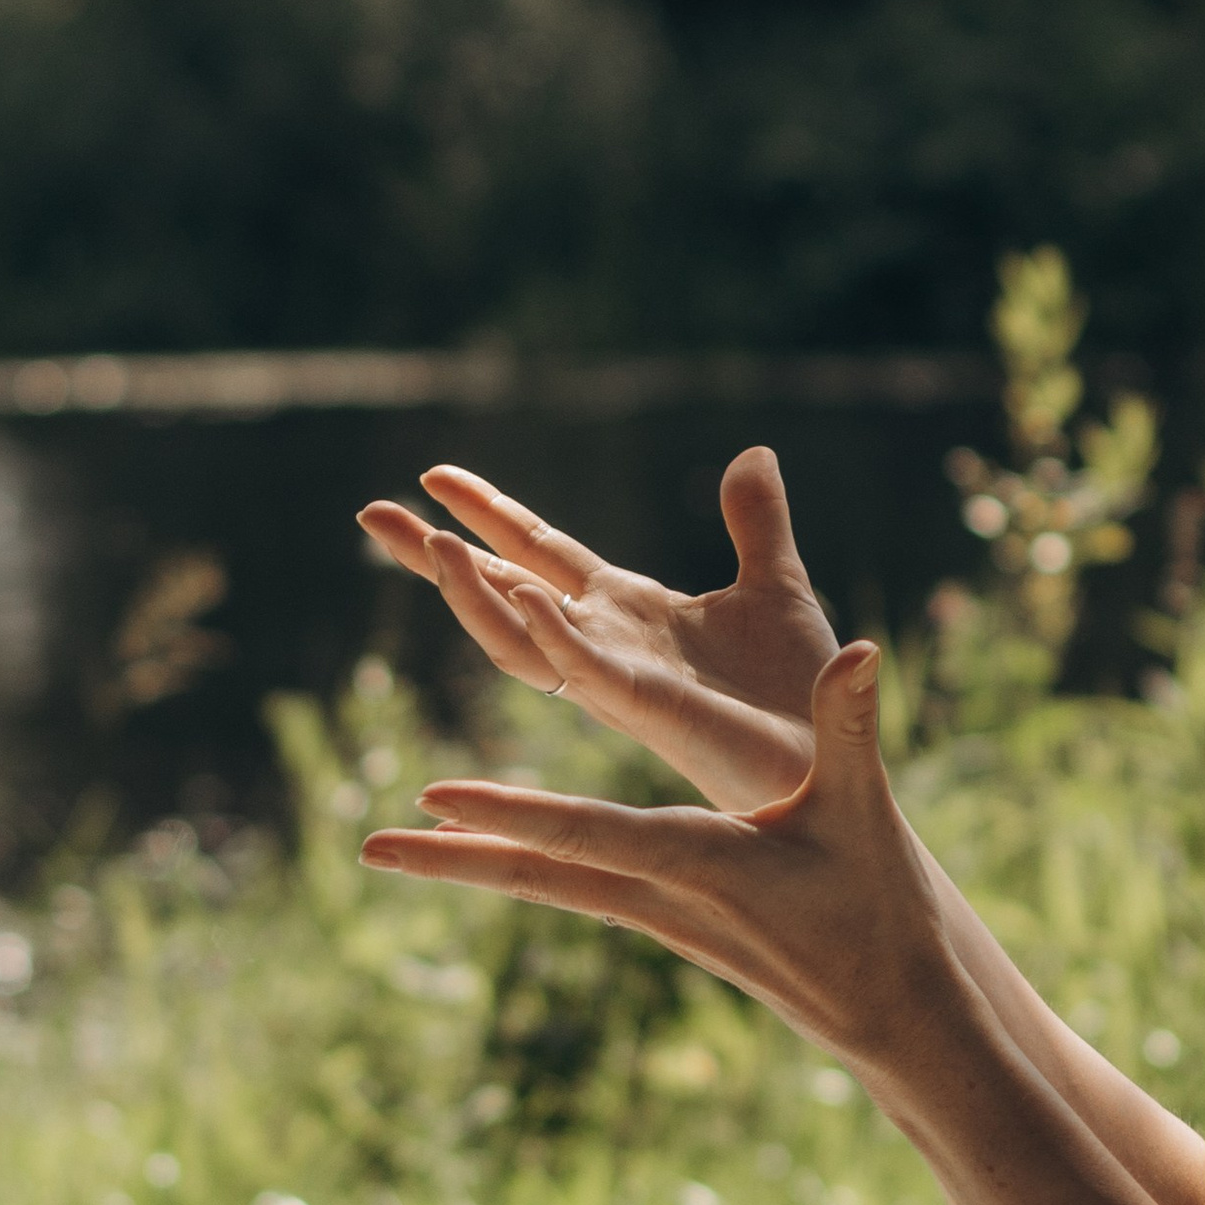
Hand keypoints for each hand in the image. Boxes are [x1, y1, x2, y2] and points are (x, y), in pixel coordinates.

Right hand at [356, 447, 835, 815]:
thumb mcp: (774, 584)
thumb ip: (754, 522)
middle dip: (436, 555)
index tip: (432, 474)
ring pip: (519, 639)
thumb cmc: (799, 687)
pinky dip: (552, 632)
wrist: (835, 752)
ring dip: (475, 593)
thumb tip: (753, 453)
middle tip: (369, 512)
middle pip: (502, 591)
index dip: (488, 513)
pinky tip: (525, 593)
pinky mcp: (650, 708)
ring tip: (431, 543)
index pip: (539, 554)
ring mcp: (618, 678)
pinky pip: (584, 671)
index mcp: (627, 612)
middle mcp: (606, 644)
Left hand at [359, 641, 951, 1075]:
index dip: (513, 815)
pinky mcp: (664, 921)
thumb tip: (857, 647)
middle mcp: (661, 897)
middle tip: (368, 848)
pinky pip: (574, 890)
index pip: (589, 836)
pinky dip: (524, 867)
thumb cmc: (879, 905)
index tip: (436, 802)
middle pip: (540, 874)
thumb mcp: (865, 808)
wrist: (887, 1008)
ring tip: (395, 849)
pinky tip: (489, 857)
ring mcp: (656, 916)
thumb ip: (847, 726)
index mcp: (701, 864)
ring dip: (471, 864)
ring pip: (547, 885)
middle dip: (453, 858)